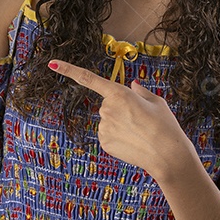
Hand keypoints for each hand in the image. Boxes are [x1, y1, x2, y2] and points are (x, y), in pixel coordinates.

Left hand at [47, 59, 193, 179]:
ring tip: (139, 133)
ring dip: (120, 124)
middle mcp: (106, 109)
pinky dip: (118, 138)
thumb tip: (132, 85)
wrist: (167, 156)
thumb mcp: (156, 102)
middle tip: (141, 119)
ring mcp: (103, 127)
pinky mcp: (104, 142)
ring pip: (108, 121)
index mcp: (119, 93)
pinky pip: (108, 135)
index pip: (88, 78)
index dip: (69, 70)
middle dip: (120, 109)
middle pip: (108, 104)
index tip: (52, 63)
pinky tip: (133, 143)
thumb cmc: (165, 126)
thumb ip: (141, 92)